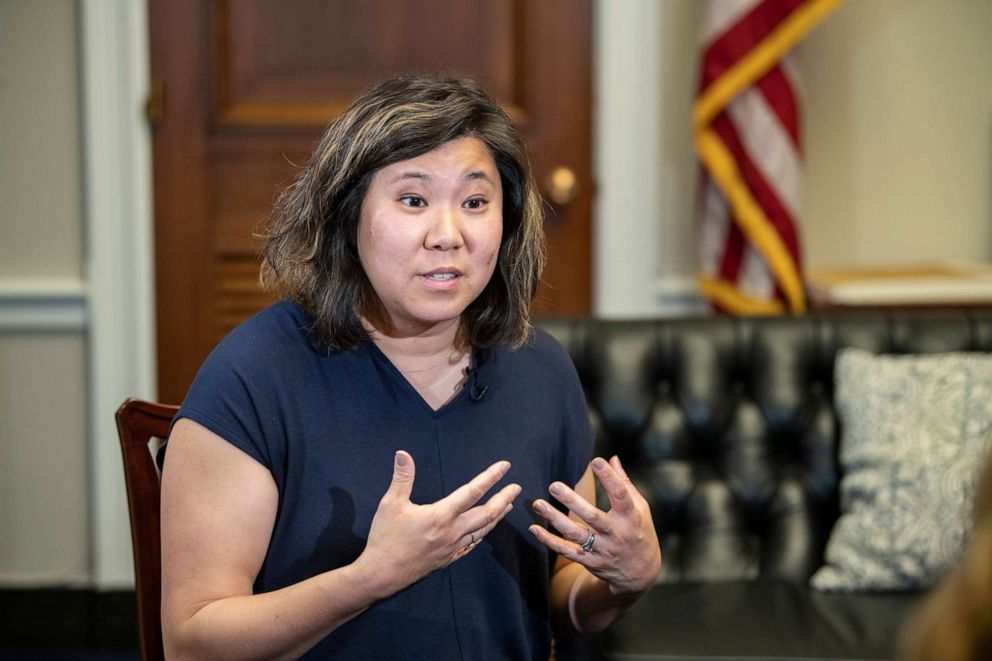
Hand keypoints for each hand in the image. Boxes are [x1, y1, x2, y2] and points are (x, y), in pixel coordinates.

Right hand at [354, 451, 520, 599]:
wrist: (382, 574)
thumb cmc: (385, 538)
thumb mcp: (390, 504)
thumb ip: (402, 478)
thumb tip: (403, 453)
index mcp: (441, 515)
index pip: (472, 492)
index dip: (490, 477)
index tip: (504, 466)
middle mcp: (452, 531)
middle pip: (487, 513)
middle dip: (504, 498)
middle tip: (517, 487)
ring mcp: (452, 547)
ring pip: (483, 530)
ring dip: (497, 516)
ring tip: (507, 505)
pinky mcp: (448, 559)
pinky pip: (472, 544)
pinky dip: (483, 534)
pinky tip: (485, 530)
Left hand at [529, 456, 660, 594]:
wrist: (640, 573)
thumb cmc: (639, 531)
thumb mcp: (640, 508)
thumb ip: (624, 483)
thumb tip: (612, 458)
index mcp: (631, 517)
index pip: (621, 495)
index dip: (610, 478)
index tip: (596, 461)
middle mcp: (616, 534)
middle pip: (593, 517)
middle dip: (572, 501)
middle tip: (554, 485)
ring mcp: (603, 550)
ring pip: (575, 534)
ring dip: (555, 519)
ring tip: (538, 504)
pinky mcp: (590, 562)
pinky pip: (567, 551)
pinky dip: (549, 541)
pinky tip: (534, 528)